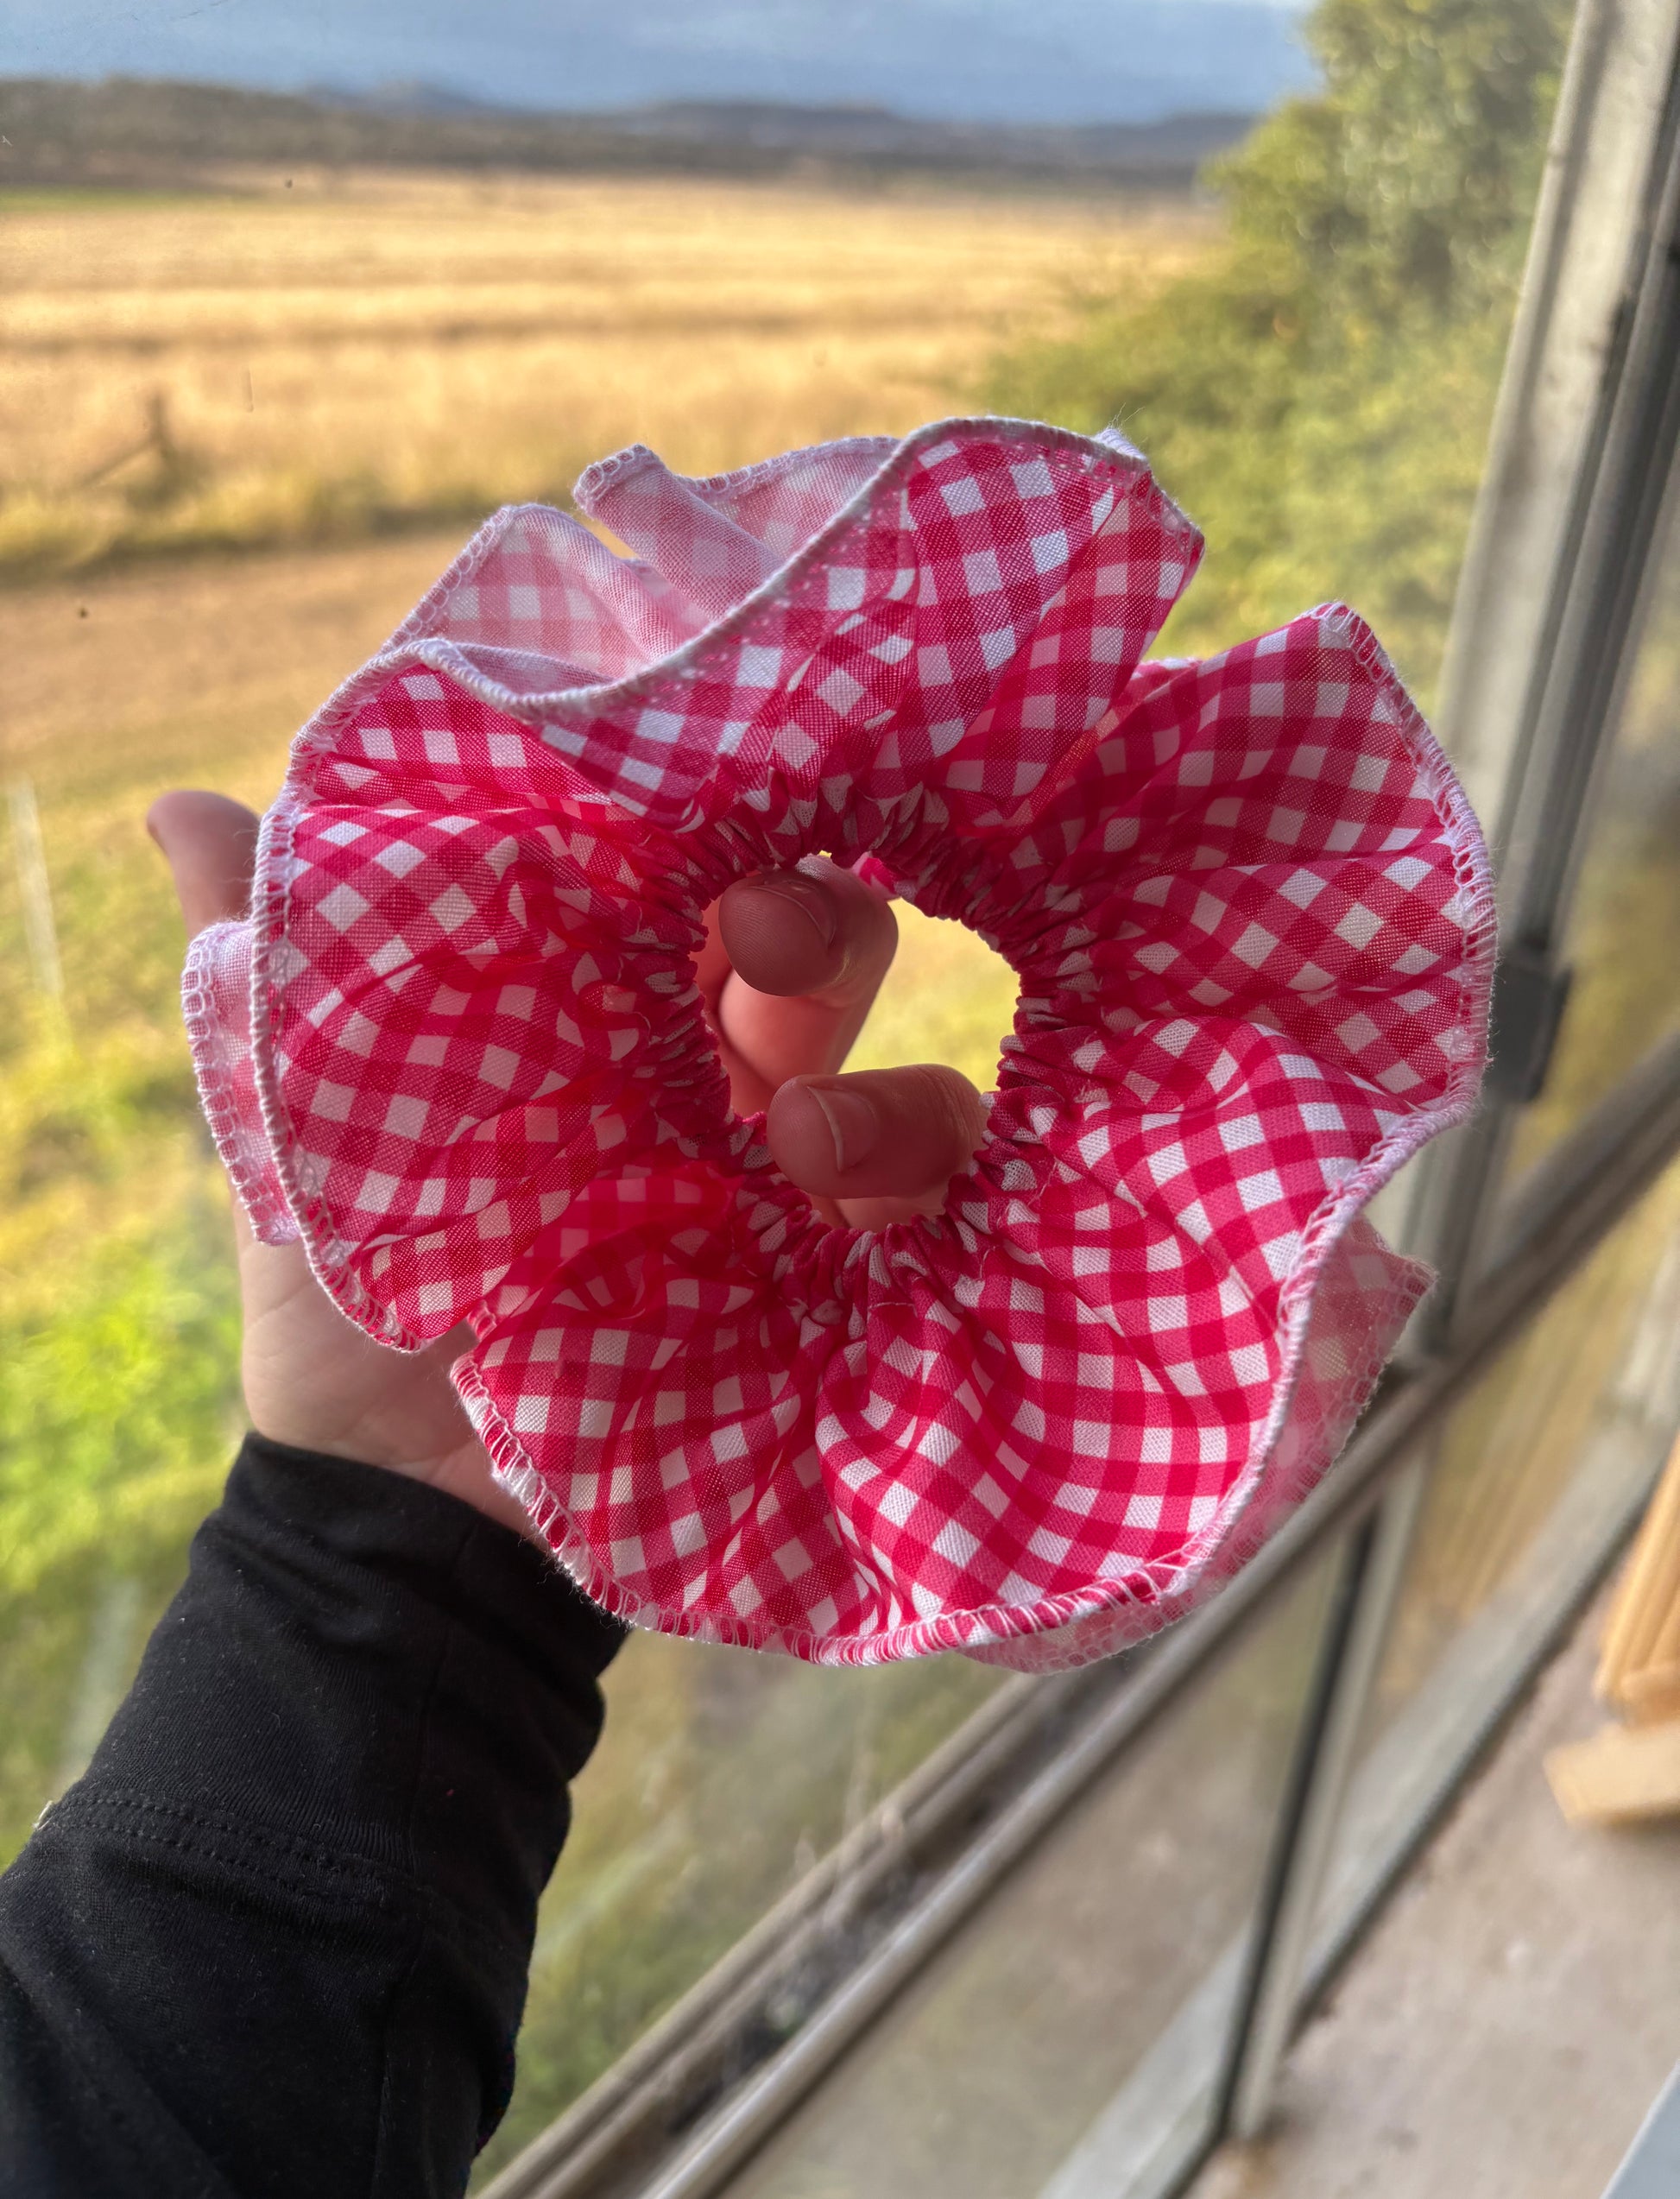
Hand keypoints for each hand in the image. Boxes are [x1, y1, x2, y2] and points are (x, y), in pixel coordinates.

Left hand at [148, 792, 985, 1526]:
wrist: (409, 1510)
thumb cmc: (360, 1302)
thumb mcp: (303, 1125)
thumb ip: (273, 966)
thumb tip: (171, 800)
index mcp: (611, 1022)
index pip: (700, 882)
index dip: (713, 829)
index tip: (692, 803)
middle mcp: (723, 1090)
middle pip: (830, 949)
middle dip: (818, 913)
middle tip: (761, 930)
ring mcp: (801, 1200)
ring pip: (917, 1086)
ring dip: (875, 1090)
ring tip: (789, 1140)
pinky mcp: (854, 1298)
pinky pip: (951, 1221)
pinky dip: (932, 1185)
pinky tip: (853, 1212)